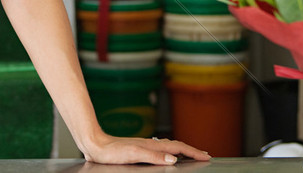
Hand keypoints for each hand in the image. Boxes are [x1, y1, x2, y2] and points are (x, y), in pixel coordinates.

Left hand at [80, 132, 210, 164]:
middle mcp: (150, 144)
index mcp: (152, 145)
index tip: (206, 156)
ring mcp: (145, 146)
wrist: (96, 145)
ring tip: (191, 154)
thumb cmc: (112, 152)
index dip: (193, 152)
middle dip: (191, 150)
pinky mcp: (138, 149)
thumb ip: (154, 156)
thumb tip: (174, 159)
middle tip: (204, 155)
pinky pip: (160, 149)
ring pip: (169, 146)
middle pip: (176, 146)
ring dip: (182, 150)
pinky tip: (166, 155)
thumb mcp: (134, 155)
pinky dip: (170, 151)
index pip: (178, 148)